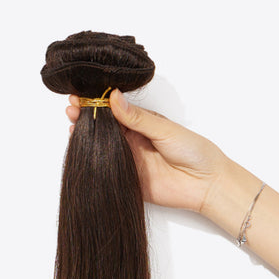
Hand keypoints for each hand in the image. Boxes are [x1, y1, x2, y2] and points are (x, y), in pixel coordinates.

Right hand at [66, 88, 227, 215]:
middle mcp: (132, 141)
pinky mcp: (128, 181)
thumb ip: (137, 118)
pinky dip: (94, 163)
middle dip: (86, 117)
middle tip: (72, 109)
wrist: (206, 183)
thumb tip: (114, 98)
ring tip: (72, 126)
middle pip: (103, 128)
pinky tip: (82, 151)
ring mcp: (129, 161)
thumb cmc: (193, 151)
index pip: (114, 111)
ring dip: (86, 138)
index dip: (97, 103)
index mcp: (142, 124)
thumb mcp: (164, 129)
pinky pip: (107, 171)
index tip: (81, 95)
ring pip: (102, 148)